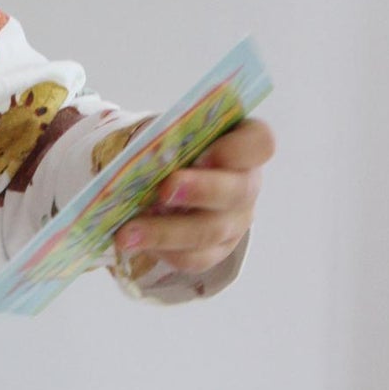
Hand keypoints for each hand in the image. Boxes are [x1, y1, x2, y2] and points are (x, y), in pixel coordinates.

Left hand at [114, 118, 274, 277]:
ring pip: (210, 232)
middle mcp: (247, 184)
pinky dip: (163, 252)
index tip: (205, 153)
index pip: (260, 144)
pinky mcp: (216, 250)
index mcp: (244, 145)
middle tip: (164, 191)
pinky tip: (135, 244)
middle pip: (236, 192)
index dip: (237, 150)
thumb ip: (168, 138)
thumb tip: (147, 157)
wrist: (165, 176)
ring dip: (166, 232)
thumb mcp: (170, 131)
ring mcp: (235, 221)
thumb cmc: (174, 146)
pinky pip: (195, 258)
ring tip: (128, 233)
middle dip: (200, 191)